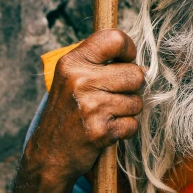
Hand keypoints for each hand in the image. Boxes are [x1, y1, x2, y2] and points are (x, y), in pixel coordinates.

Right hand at [22, 29, 144, 184]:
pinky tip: (106, 130)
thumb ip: (102, 64)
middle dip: (132, 88)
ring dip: (128, 111)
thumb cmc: (68, 113)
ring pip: (137, 101)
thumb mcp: (72, 78)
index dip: (129, 49)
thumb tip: (144, 65)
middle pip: (136, 74)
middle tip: (113, 96)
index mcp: (72, 62)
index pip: (114, 38)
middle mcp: (80, 81)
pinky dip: (125, 130)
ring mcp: (91, 106)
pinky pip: (133, 124)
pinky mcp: (101, 131)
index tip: (126, 60)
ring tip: (106, 114)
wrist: (48, 154)